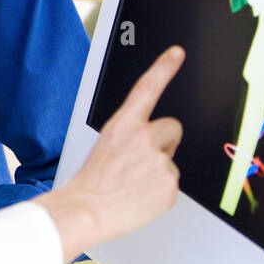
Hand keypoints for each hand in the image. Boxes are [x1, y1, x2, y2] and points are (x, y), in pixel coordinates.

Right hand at [36, 46, 184, 260]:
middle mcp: (145, 137)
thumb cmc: (90, 184)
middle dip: (164, 143)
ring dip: (157, 171)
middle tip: (142, 163)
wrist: (86, 211)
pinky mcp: (170, 184)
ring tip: (133, 185)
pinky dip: (158, 192)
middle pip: (172, 129)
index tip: (177, 53)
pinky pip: (171, 184)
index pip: (147, 88)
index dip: (164, 67)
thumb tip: (148, 146)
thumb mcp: (105, 148)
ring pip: (171, 161)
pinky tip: (139, 196)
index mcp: (123, 125)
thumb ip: (129, 139)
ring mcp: (160, 160)